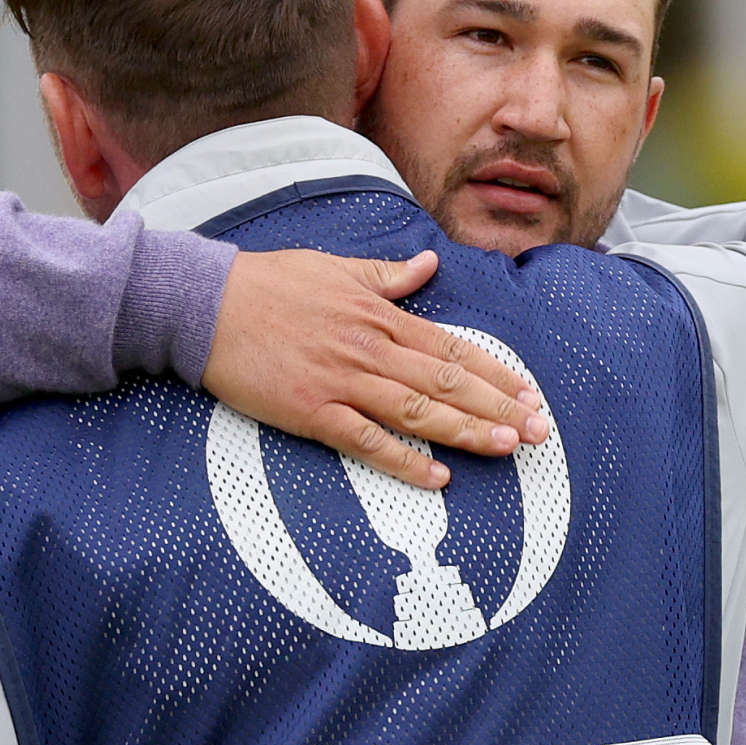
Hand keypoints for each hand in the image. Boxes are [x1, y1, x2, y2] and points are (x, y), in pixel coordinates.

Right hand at [202, 249, 549, 487]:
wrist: (206, 306)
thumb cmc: (268, 284)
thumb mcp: (334, 268)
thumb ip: (385, 275)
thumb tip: (427, 266)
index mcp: (379, 315)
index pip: (452, 348)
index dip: (495, 373)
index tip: (529, 393)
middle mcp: (370, 349)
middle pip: (447, 383)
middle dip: (498, 408)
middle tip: (540, 431)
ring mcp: (342, 382)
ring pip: (418, 412)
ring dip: (466, 432)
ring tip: (507, 448)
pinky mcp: (312, 412)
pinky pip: (367, 442)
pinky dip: (404, 462)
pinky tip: (437, 478)